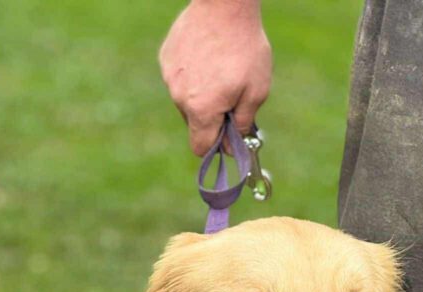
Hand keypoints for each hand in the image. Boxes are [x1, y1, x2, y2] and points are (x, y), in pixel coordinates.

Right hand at [159, 0, 271, 155]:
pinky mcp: (166, 58)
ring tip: (219, 71)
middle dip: (211, 118)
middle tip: (231, 97)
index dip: (215, 147)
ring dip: (201, 96)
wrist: (224, 4)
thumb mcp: (256, 91)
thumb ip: (243, 123)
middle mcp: (179, 97)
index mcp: (201, 110)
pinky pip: (179, 78)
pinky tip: (206, 57)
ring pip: (186, 100)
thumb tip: (233, 145)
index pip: (200, 147)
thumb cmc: (245, 48)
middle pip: (194, 123)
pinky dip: (192, 76)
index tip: (228, 137)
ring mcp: (170, 77)